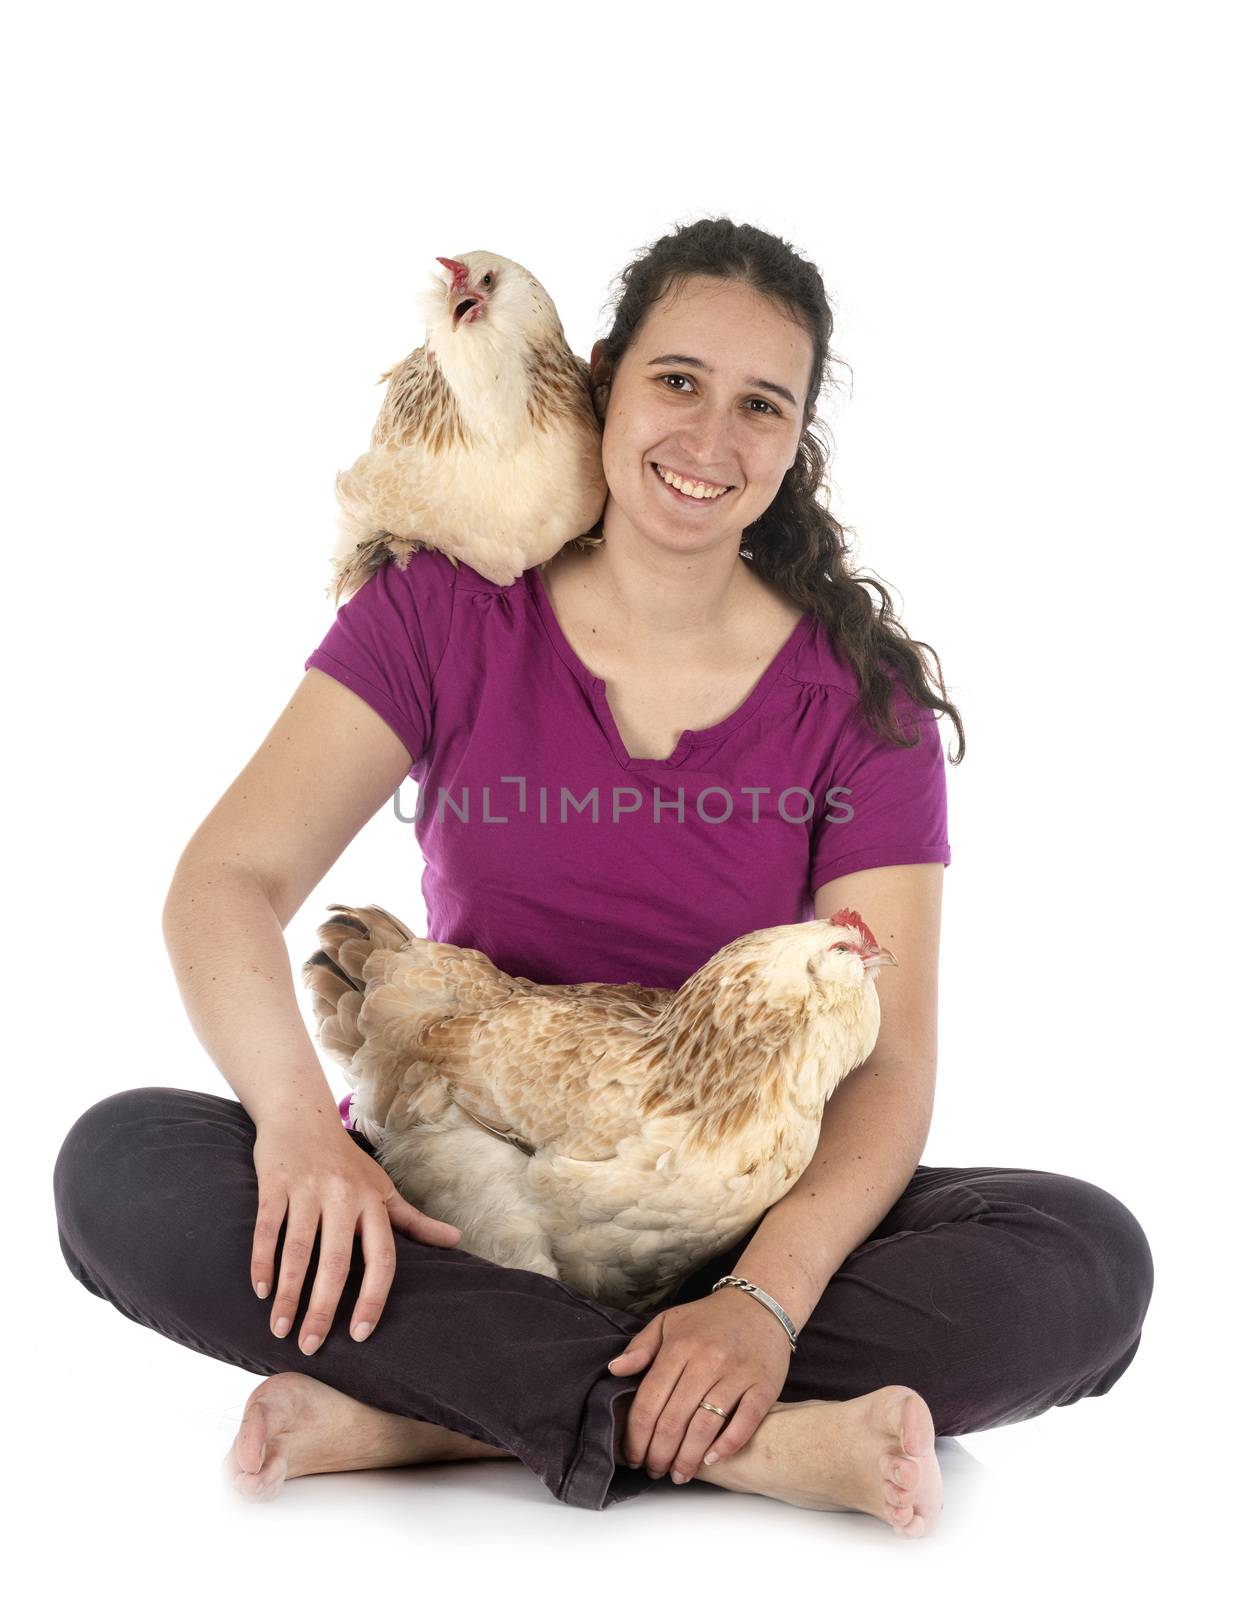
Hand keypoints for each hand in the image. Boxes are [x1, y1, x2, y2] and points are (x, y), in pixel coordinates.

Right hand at [251, 1113, 461, 1355]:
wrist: (302, 1113)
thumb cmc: (345, 1160)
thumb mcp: (384, 1188)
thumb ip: (414, 1221)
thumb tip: (457, 1241)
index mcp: (373, 1202)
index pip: (381, 1258)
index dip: (373, 1298)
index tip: (361, 1334)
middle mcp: (344, 1196)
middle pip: (336, 1262)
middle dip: (324, 1309)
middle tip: (311, 1346)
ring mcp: (308, 1189)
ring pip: (298, 1250)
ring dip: (287, 1294)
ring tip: (280, 1330)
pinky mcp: (275, 1183)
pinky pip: (269, 1228)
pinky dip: (262, 1261)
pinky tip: (260, 1291)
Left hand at [607, 1290, 791, 1482]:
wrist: (759, 1306)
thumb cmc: (708, 1319)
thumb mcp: (669, 1322)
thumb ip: (640, 1347)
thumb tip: (614, 1370)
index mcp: (679, 1347)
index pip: (649, 1402)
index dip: (636, 1436)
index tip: (633, 1456)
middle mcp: (707, 1360)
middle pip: (673, 1420)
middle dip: (658, 1454)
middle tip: (654, 1470)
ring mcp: (737, 1374)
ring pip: (705, 1427)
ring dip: (687, 1458)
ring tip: (678, 1474)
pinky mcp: (764, 1385)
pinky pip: (745, 1422)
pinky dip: (726, 1446)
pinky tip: (710, 1460)